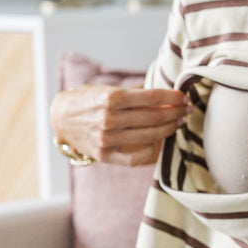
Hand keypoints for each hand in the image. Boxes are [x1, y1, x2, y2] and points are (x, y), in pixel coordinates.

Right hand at [50, 84, 191, 165]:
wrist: (60, 118)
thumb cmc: (87, 100)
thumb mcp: (107, 88)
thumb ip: (134, 91)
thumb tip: (164, 90)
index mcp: (111, 98)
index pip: (152, 97)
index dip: (172, 97)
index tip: (183, 96)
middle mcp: (109, 118)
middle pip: (154, 117)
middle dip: (175, 112)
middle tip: (187, 110)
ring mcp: (107, 139)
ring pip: (149, 136)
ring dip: (168, 129)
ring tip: (178, 123)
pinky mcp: (105, 155)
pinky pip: (135, 158)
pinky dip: (150, 151)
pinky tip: (159, 142)